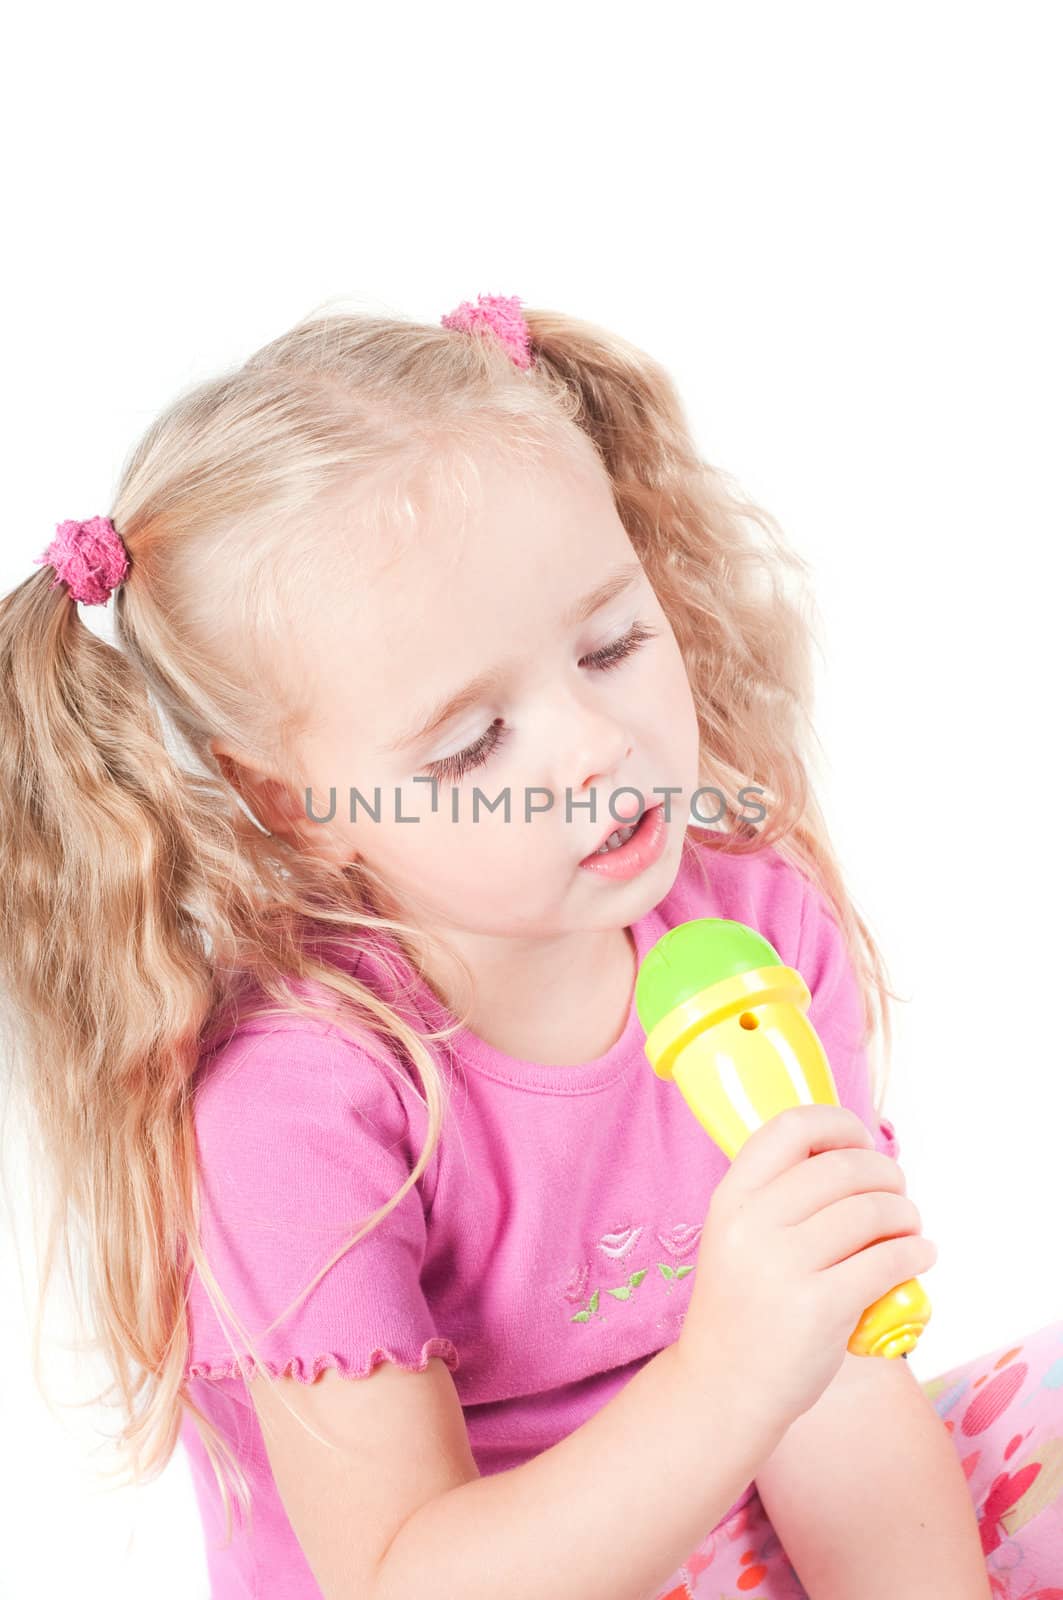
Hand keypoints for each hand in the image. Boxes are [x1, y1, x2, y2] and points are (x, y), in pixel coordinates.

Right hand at [674, 1103, 936, 1433]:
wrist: (722, 1388)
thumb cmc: (741, 1308)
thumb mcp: (737, 1237)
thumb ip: (778, 1198)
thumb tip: (856, 1159)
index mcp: (731, 1198)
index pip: (791, 1127)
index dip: (838, 1124)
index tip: (861, 1142)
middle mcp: (752, 1223)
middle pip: (842, 1168)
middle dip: (885, 1174)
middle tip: (898, 1193)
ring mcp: (783, 1266)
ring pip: (870, 1212)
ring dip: (906, 1214)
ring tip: (911, 1228)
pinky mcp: (819, 1308)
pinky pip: (886, 1262)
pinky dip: (915, 1253)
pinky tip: (919, 1256)